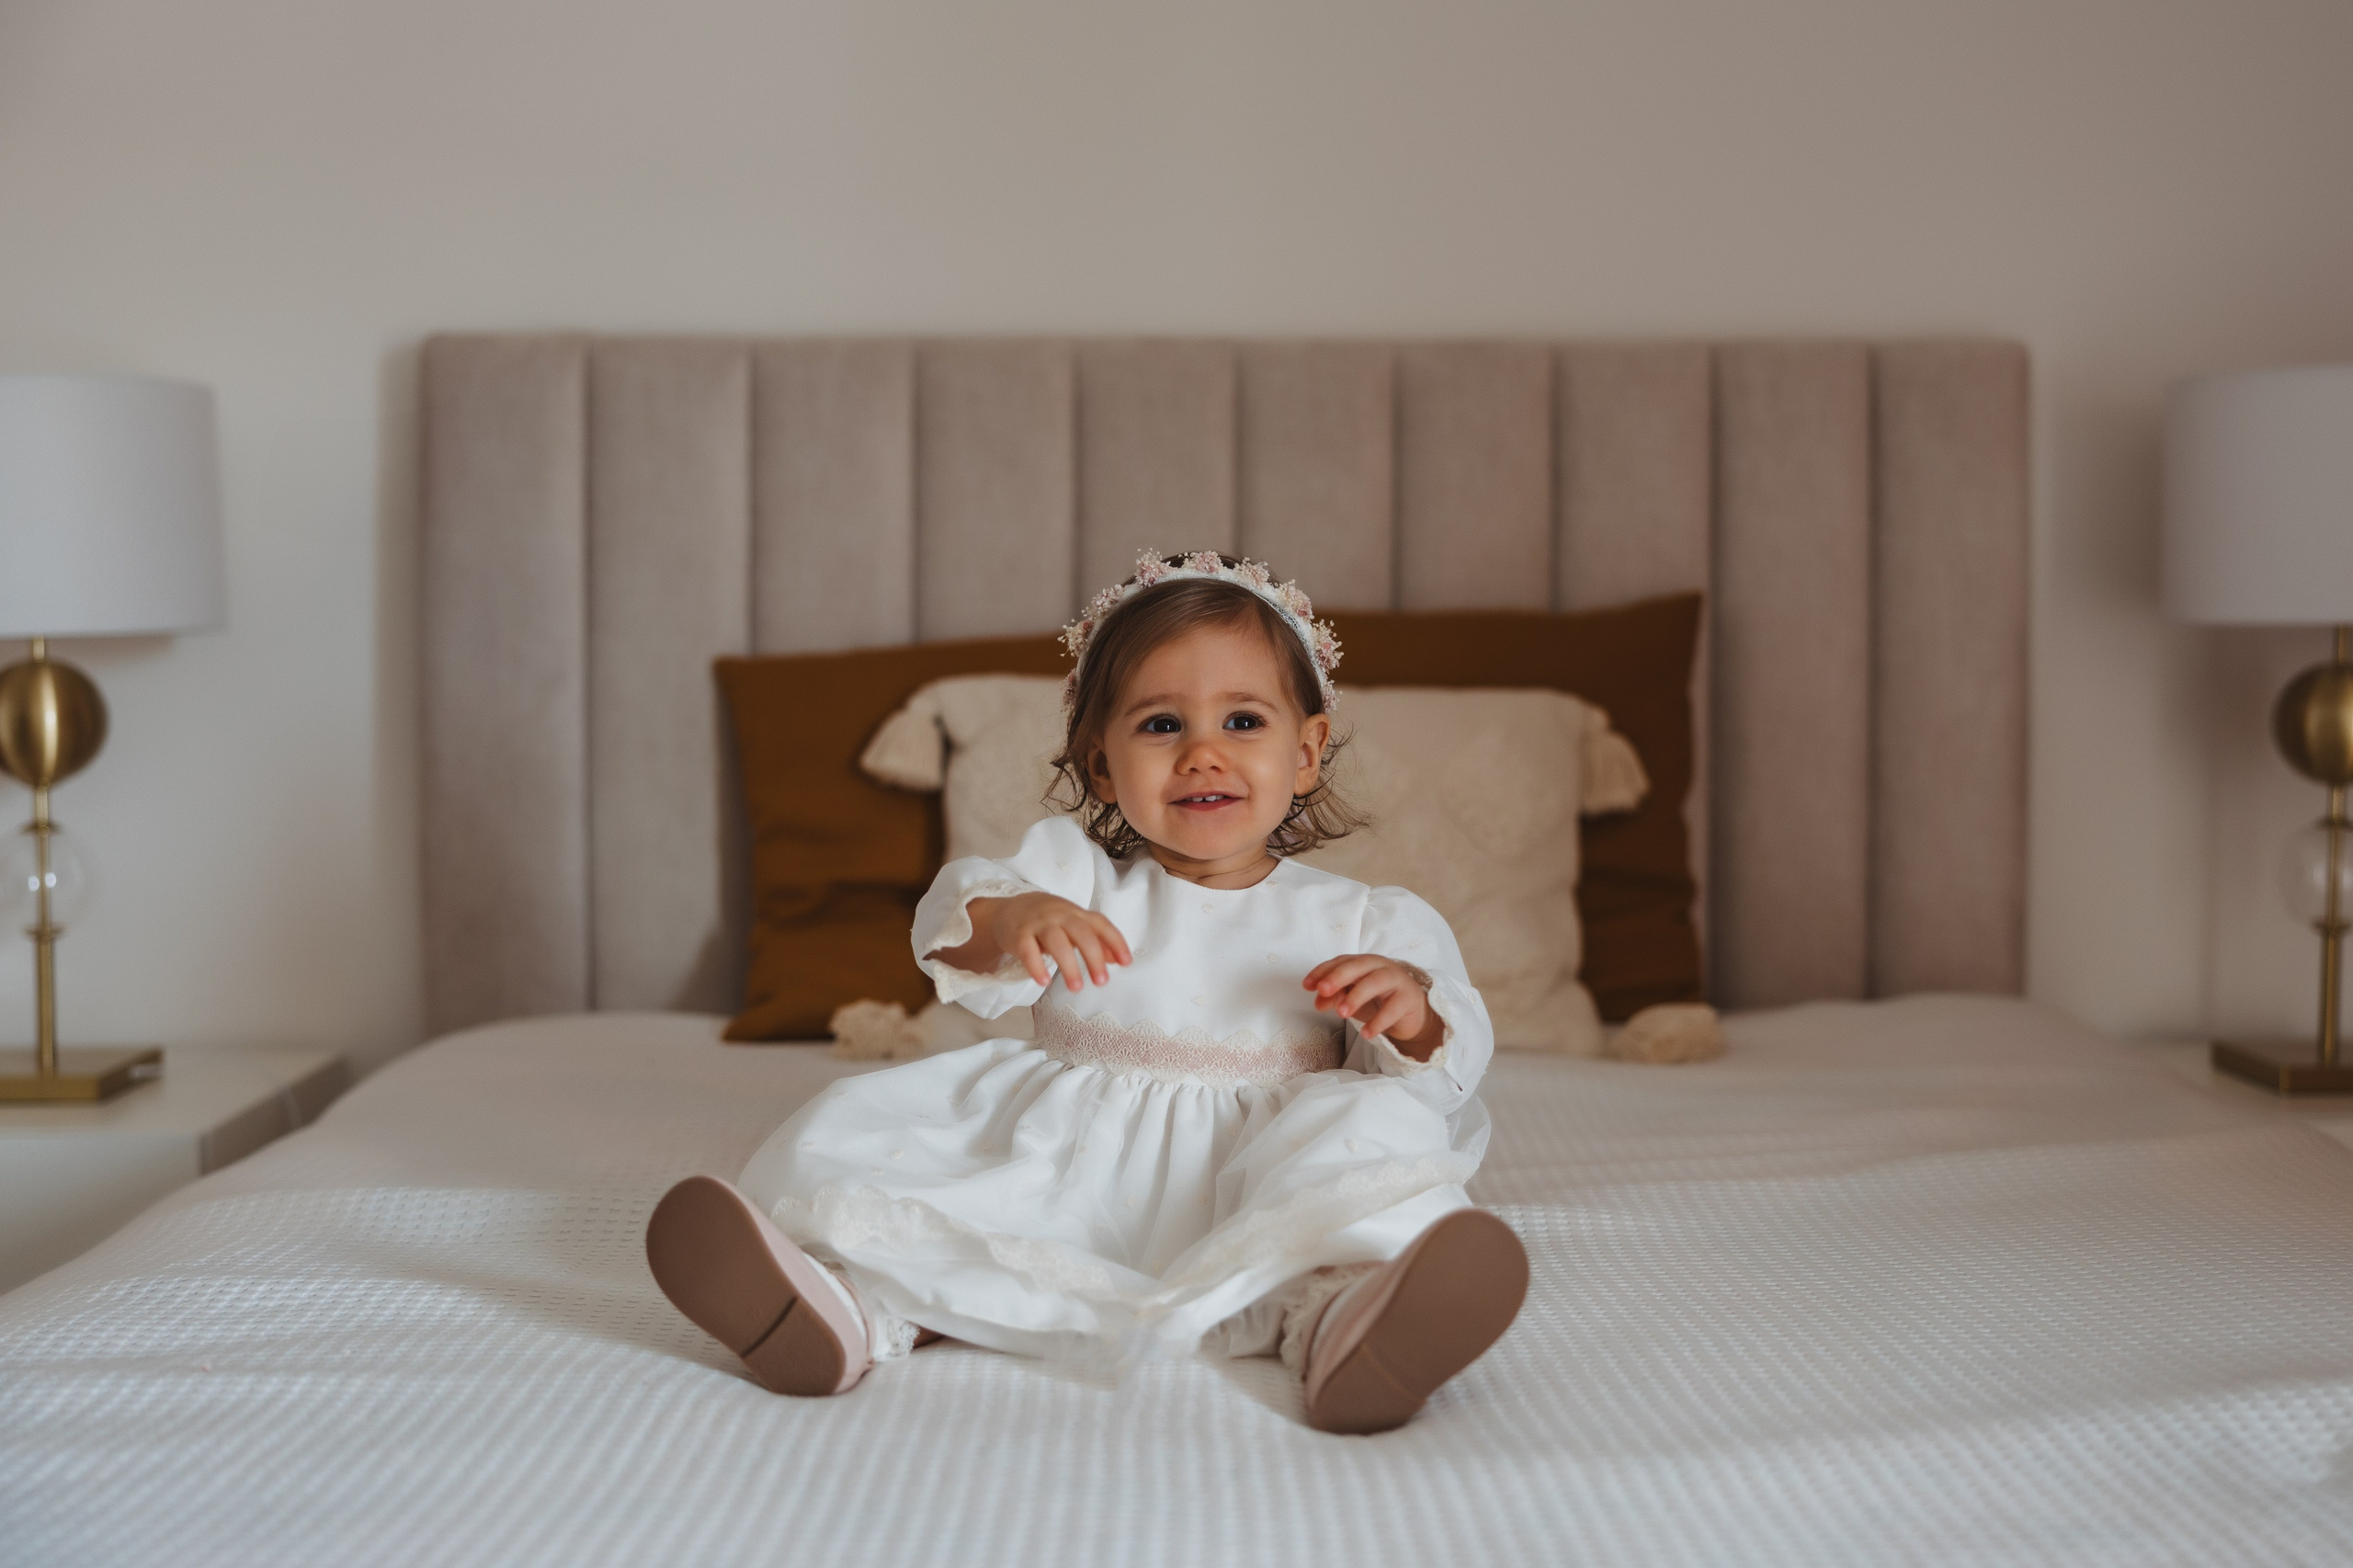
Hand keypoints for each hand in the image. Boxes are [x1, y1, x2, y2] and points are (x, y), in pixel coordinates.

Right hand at [933, 893, 1130, 992]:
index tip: (1126, 962)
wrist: (1008, 911)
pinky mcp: (1018, 934)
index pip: (1100, 924)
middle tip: (1102, 982)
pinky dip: (1036, 966)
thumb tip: (1117, 959)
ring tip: (1076, 988)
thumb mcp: (1073, 926)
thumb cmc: (1047, 922)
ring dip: (1069, 965)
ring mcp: (1038, 924)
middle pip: (1081, 933)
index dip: (1115, 941)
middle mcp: (1060, 915)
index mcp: (1076, 913)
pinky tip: (1044, 981)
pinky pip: (1027, 950)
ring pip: (1056, 942)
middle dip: (1094, 957)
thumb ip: (1095, 940)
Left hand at [1303, 955, 1444, 1060]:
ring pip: (1376, 982)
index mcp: (1364, 963)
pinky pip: (1393, 1008)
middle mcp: (1380, 966)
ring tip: (1341, 1014)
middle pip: (1358, 966)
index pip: (1341, 961)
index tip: (1307, 985)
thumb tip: (1318, 1002)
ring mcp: (1397, 980)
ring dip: (1356, 996)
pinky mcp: (1409, 998)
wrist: (1412, 1014)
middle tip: (1323, 990)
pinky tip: (1366, 1033)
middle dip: (1338, 976)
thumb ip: (1335, 997)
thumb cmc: (1379, 1001)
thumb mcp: (1353, 1000)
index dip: (1323, 971)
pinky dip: (1378, 1021)